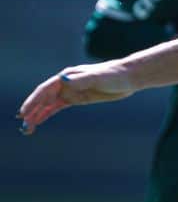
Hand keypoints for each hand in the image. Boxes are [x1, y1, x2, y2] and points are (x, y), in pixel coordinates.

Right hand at [18, 61, 137, 134]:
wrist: (129, 77)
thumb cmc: (114, 74)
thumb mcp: (98, 77)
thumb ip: (81, 79)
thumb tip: (63, 79)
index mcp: (68, 76)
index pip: (45, 89)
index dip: (34, 101)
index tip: (25, 112)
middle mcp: (66, 83)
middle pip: (45, 98)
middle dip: (33, 110)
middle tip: (24, 124)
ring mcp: (71, 91)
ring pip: (49, 104)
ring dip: (38, 114)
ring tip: (28, 127)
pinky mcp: (78, 98)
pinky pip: (59, 107)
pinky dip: (48, 113)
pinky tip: (39, 121)